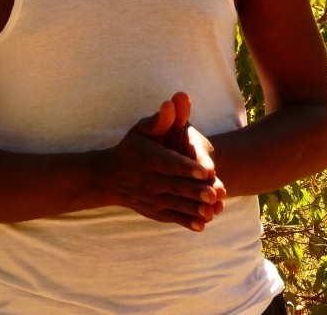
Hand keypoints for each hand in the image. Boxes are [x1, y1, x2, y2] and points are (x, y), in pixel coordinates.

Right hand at [104, 95, 224, 230]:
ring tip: (214, 209)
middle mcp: (149, 180)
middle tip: (215, 193)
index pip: (170, 164)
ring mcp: (151, 199)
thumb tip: (171, 103)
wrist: (110, 177)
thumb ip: (160, 119)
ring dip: (195, 208)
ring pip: (176, 204)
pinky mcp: (155, 212)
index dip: (187, 168)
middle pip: (176, 186)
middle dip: (196, 190)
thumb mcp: (142, 130)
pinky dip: (187, 221)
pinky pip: (172, 217)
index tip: (206, 171)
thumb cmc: (132, 147)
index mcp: (148, 158)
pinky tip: (202, 224)